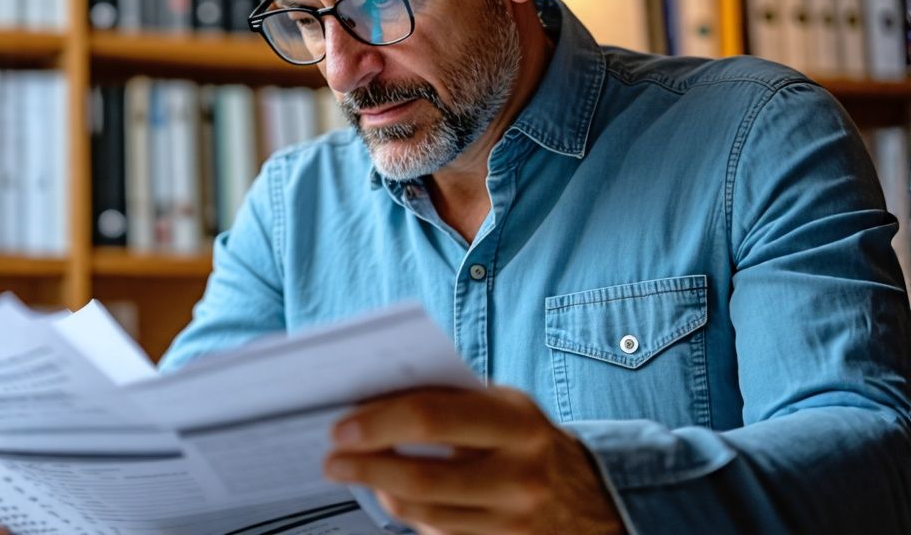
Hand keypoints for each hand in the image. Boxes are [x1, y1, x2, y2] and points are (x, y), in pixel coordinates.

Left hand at [324, 387, 624, 534]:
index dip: (377, 424)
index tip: (340, 427)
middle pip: (421, 476)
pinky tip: (391, 495)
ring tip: (355, 475)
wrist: (592, 499)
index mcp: (517, 422)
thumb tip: (370, 402)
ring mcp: (514, 520)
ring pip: (423, 512)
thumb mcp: (502, 406)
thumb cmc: (526, 439)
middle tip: (331, 459)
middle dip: (366, 467)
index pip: (431, 418)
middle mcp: (520, 474)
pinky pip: (437, 533)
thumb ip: (448, 401)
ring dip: (380, 492)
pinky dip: (407, 513)